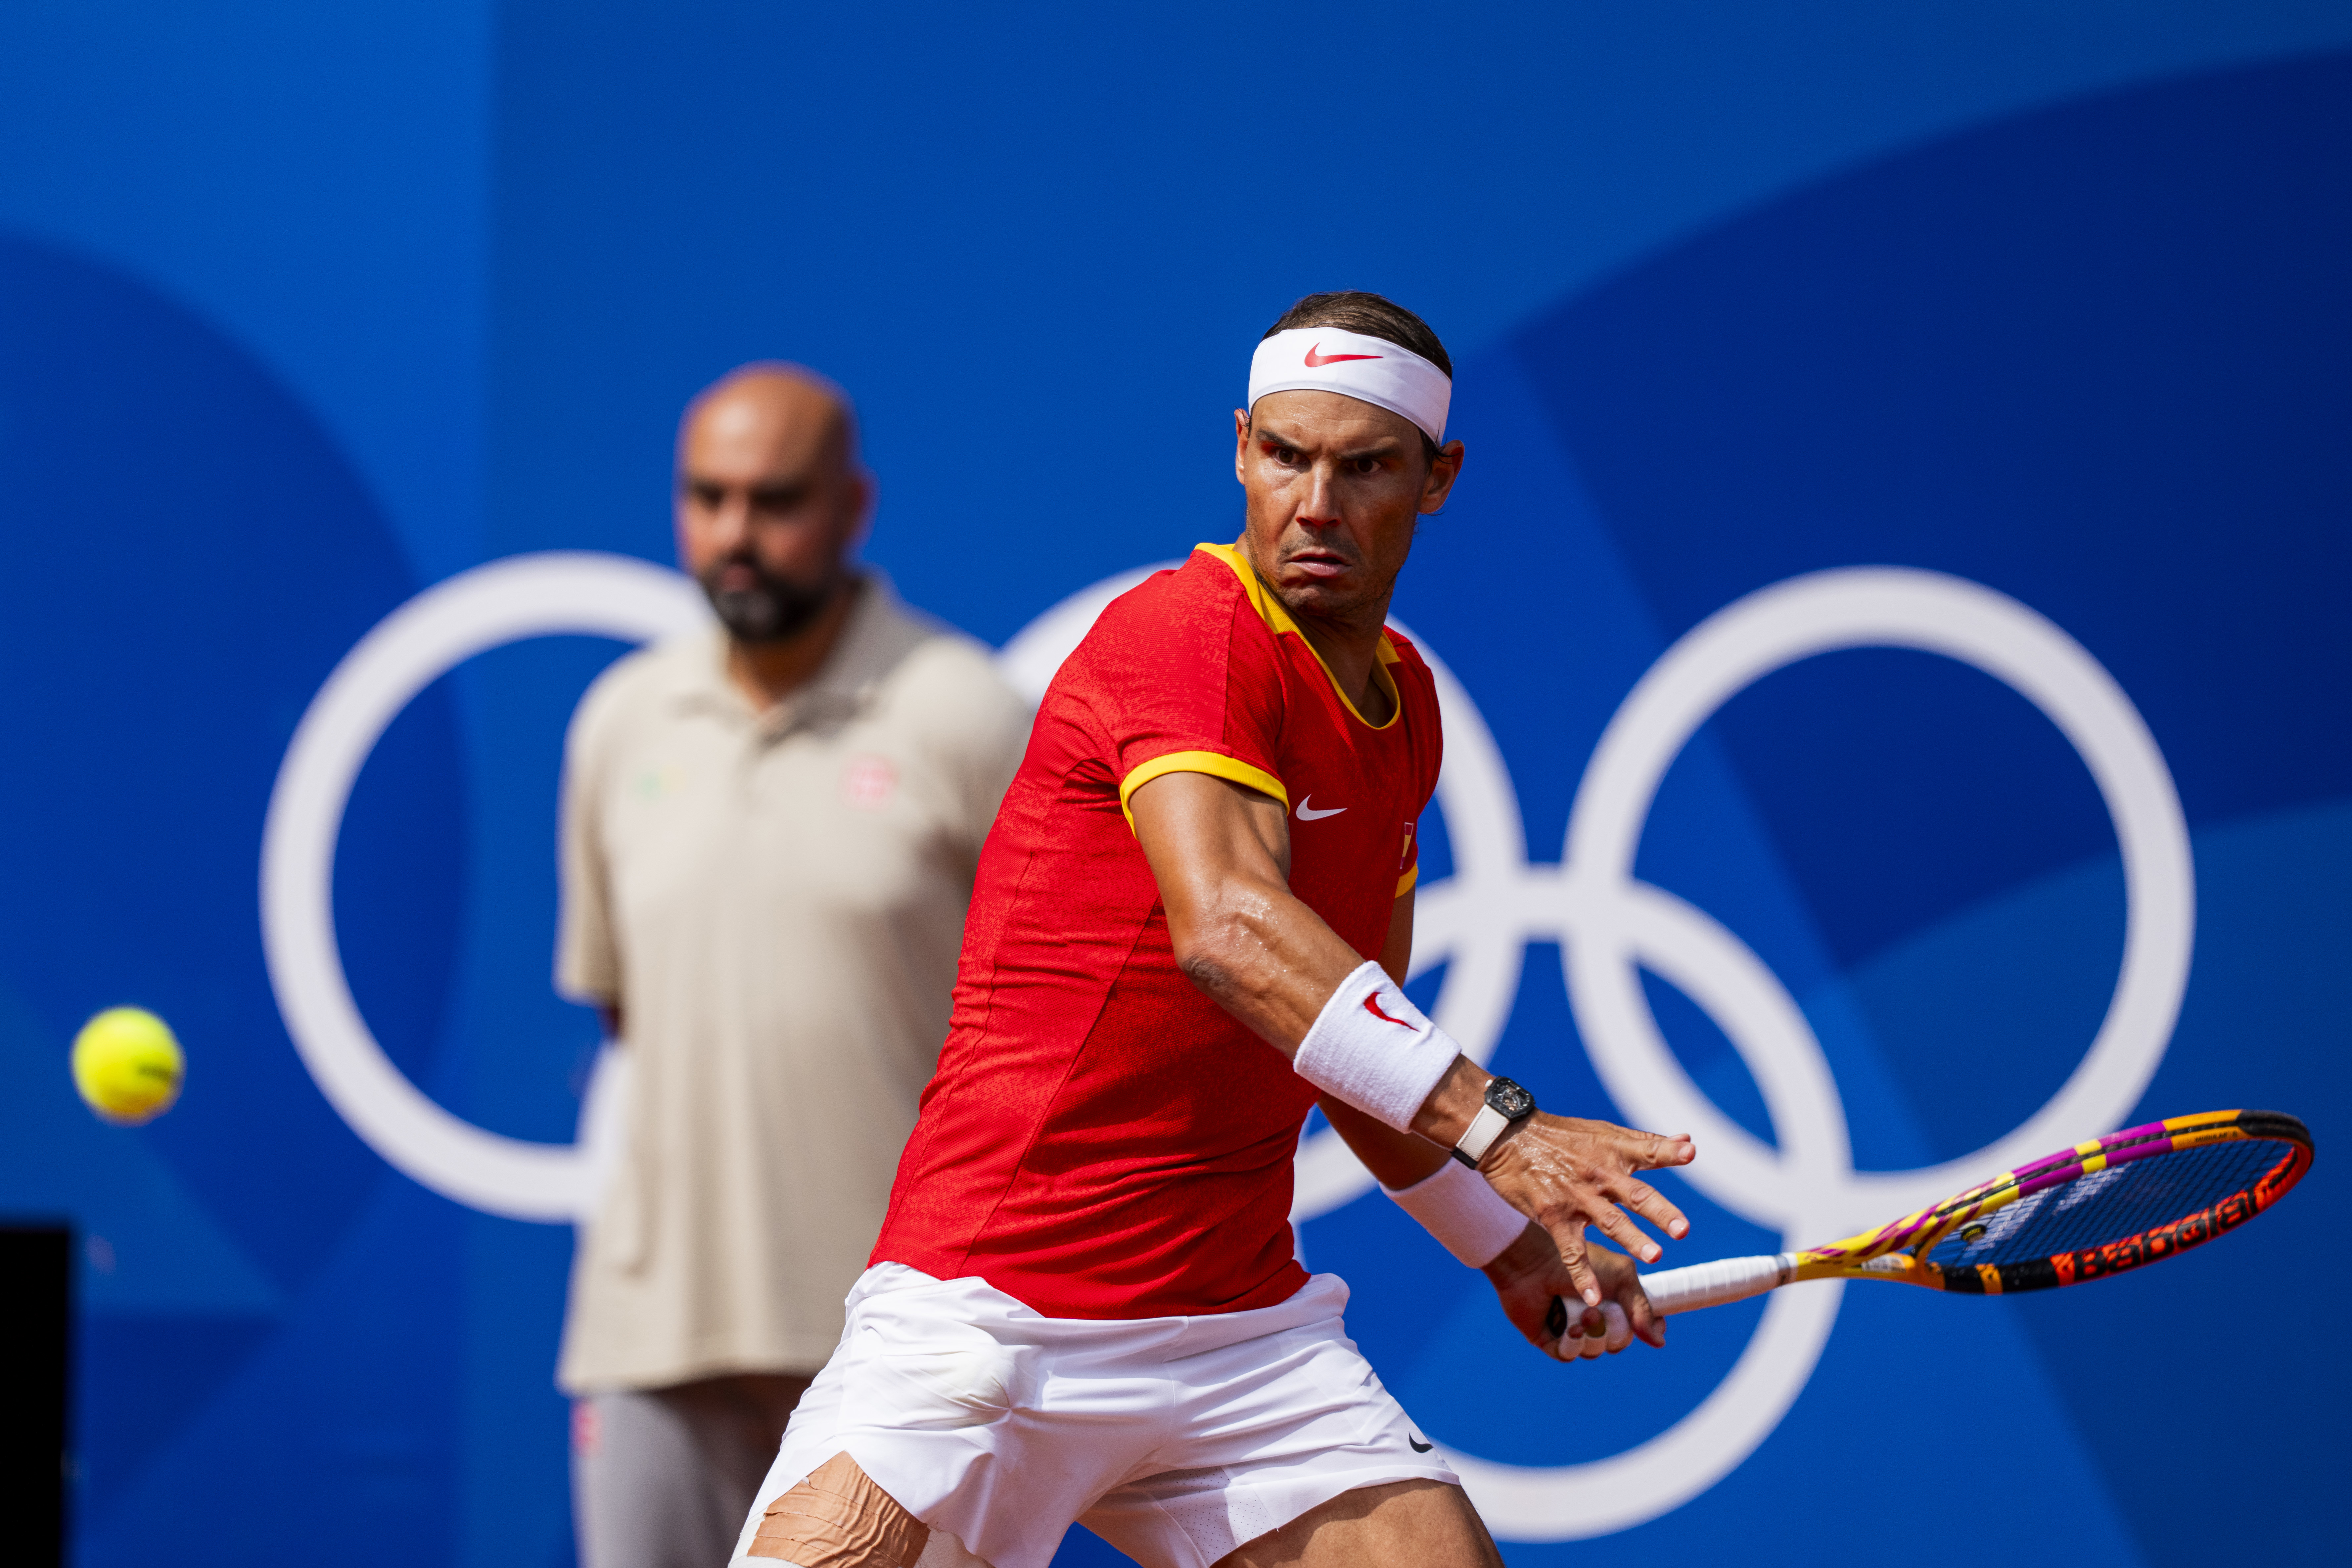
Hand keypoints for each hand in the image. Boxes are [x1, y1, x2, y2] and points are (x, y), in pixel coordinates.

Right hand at [1479, 1112, 1693, 1306]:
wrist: (1508, 1138)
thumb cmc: (1561, 1136)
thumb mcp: (1603, 1133)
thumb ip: (1646, 1142)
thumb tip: (1688, 1141)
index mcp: (1613, 1152)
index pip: (1648, 1151)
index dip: (1669, 1152)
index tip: (1691, 1154)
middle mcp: (1599, 1175)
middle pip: (1635, 1195)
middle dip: (1660, 1212)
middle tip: (1682, 1230)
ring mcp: (1577, 1198)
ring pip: (1609, 1222)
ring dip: (1632, 1239)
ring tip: (1654, 1256)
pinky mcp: (1554, 1216)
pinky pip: (1571, 1250)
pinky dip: (1581, 1275)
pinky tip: (1593, 1298)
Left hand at [1483, 1224, 1663, 1361]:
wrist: (1535, 1263)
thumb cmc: (1578, 1262)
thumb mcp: (1622, 1277)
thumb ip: (1642, 1309)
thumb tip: (1659, 1342)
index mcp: (1613, 1298)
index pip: (1639, 1324)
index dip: (1647, 1329)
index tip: (1652, 1329)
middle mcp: (1595, 1314)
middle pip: (1620, 1341)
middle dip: (1615, 1328)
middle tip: (1600, 1308)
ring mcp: (1573, 1327)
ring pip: (1596, 1350)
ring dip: (1592, 1334)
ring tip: (1581, 1314)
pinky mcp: (1551, 1338)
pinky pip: (1570, 1355)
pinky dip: (1572, 1343)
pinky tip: (1568, 1328)